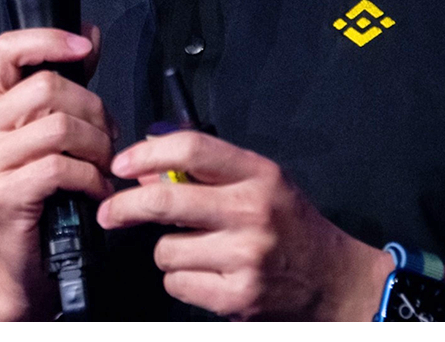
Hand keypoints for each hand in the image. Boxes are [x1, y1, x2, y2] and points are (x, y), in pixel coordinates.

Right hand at [0, 25, 113, 319]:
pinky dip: (92, 178)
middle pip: (47, 87)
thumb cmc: (41, 191)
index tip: (84, 47)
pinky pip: (61, 168)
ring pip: (59, 127)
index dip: (48, 39)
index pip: (6, 49)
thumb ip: (67, 84)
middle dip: (94, 109)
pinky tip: (97, 190)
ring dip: (98, 146)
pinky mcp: (1, 193)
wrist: (23, 259)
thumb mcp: (50, 131)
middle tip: (110, 136)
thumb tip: (89, 35)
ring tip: (105, 165)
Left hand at [97, 130, 390, 319]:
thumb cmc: (289, 225)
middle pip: (164, 201)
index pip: (190, 148)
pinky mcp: (238, 296)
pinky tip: (208, 274)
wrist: (335, 281)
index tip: (120, 165)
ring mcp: (245, 257)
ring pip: (165, 250)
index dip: (144, 154)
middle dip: (124, 207)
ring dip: (168, 251)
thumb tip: (142, 172)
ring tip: (198, 251)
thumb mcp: (260, 182)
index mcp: (258, 175)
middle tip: (110, 212)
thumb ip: (207, 171)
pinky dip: (182, 280)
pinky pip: (176, 283)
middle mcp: (252, 212)